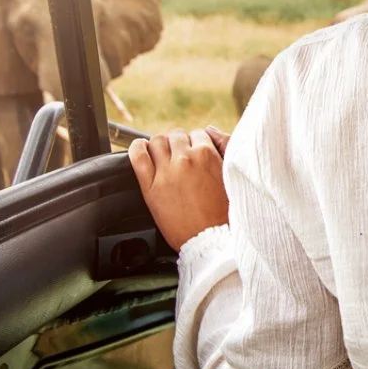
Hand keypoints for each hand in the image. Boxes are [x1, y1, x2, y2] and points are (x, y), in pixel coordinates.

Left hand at [128, 126, 231, 250]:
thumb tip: (209, 130)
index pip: (197, 133)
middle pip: (176, 135)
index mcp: (208, 154)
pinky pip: (137, 157)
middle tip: (180, 157)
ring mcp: (166, 172)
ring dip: (160, 146)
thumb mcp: (231, 173)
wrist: (211, 239)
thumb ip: (224, 145)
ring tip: (163, 156)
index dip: (196, 142)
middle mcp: (186, 159)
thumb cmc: (225, 210)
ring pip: (156, 142)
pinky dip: (136, 148)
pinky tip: (141, 150)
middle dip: (178, 143)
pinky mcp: (150, 187)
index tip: (195, 152)